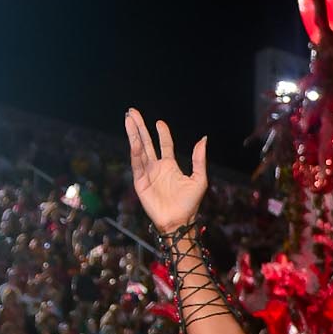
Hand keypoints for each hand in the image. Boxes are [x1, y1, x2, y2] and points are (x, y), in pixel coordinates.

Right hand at [124, 112, 208, 234]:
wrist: (178, 221)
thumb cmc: (190, 203)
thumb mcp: (199, 179)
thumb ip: (199, 159)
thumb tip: (203, 138)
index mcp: (170, 166)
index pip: (164, 145)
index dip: (162, 133)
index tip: (159, 122)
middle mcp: (157, 167)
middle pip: (147, 142)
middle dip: (140, 127)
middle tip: (133, 112)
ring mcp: (147, 173)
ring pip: (139, 149)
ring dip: (134, 134)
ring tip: (129, 118)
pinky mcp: (140, 182)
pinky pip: (137, 163)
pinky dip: (135, 151)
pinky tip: (134, 139)